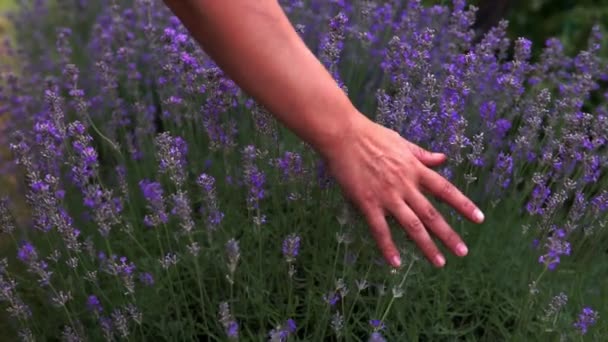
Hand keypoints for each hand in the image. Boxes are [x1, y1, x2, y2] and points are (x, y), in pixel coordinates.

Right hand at [323, 114, 484, 267]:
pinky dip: (388, 247)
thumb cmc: (370, 135)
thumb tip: (442, 158)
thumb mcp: (401, 142)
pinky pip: (380, 229)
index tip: (479, 219)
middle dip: (449, 235)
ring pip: (412, 225)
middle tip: (462, 252)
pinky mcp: (368, 203)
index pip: (445, 190)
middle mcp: (405, 185)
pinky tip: (396, 263)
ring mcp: (387, 196)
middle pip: (432, 214)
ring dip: (427, 246)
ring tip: (439, 262)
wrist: (343, 135)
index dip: (463, 205)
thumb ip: (421, 154)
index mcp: (415, 169)